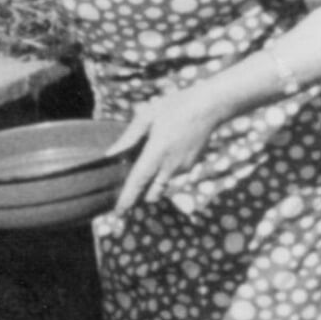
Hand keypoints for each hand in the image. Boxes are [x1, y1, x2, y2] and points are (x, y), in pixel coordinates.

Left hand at [110, 86, 226, 212]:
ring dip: (152, 181)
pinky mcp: (191, 165)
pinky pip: (172, 174)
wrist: (209, 107)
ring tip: (145, 161)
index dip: (127, 199)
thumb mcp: (146, 117)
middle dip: (140, 196)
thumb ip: (128, 138)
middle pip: (152, 193)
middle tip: (127, 189)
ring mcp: (183, 168)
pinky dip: (163, 171)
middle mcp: (171, 166)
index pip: (138, 183)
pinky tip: (162, 152)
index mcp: (157, 153)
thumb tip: (111, 154)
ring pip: (162, 184)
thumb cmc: (174, 107)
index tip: (118, 213)